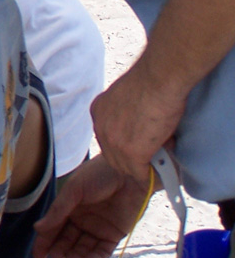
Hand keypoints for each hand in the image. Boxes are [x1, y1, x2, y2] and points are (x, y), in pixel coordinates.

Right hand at [32, 155, 152, 257]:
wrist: (127, 172)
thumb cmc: (97, 175)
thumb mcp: (73, 191)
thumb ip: (57, 211)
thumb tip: (38, 228)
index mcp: (69, 208)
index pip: (54, 228)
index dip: (45, 241)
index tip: (38, 255)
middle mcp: (81, 220)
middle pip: (67, 240)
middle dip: (61, 249)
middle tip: (56, 255)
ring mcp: (98, 228)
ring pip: (84, 248)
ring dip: (77, 256)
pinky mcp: (114, 235)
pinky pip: (103, 251)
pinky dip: (96, 257)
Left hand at [90, 62, 187, 183]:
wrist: (159, 80)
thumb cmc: (151, 83)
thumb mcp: (127, 99)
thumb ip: (127, 115)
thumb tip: (143, 131)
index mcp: (98, 111)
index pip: (106, 138)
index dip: (121, 148)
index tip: (134, 151)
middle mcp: (100, 127)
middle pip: (111, 156)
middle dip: (128, 162)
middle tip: (147, 165)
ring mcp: (113, 141)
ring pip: (124, 167)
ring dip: (140, 170)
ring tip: (157, 168)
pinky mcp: (131, 152)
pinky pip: (139, 173)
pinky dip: (149, 177)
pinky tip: (159, 176)